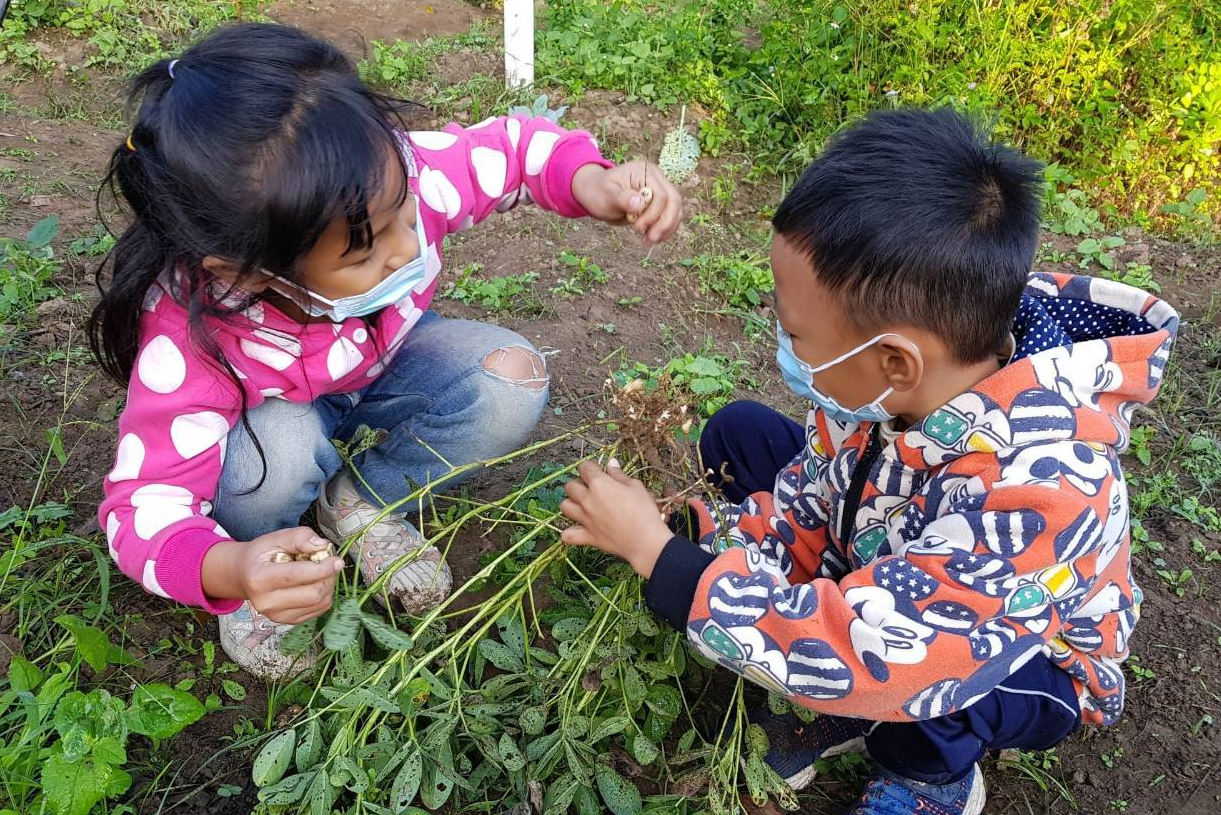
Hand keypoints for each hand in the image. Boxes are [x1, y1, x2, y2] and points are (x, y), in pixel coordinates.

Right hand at [201, 527, 343, 623]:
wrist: (245, 576)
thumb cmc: (262, 555)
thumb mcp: (276, 538)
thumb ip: (300, 537)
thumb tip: (322, 546)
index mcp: (260, 578)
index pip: (299, 576)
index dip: (323, 568)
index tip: (336, 559)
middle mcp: (266, 602)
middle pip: (313, 594)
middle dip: (328, 576)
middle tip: (330, 563)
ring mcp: (276, 615)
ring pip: (319, 603)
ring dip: (328, 585)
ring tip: (320, 572)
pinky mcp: (287, 621)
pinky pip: (318, 610)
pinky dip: (324, 595)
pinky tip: (314, 583)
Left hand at [560, 459, 672, 577]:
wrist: (645, 540)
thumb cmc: (644, 511)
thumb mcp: (636, 487)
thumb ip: (619, 475)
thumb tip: (611, 464)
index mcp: (599, 484)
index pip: (585, 467)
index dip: (591, 467)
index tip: (598, 471)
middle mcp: (587, 500)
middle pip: (570, 486)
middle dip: (579, 483)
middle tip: (591, 488)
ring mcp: (585, 519)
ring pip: (565, 506)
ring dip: (572, 503)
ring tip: (583, 505)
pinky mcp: (587, 536)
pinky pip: (567, 535)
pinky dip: (570, 532)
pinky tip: (579, 528)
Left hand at [570, 162, 682, 244]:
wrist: (594, 193)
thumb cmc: (598, 192)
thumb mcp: (605, 195)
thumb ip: (622, 199)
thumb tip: (640, 203)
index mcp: (645, 171)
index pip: (661, 195)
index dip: (653, 215)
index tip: (637, 228)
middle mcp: (657, 178)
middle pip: (674, 201)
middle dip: (665, 223)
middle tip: (650, 239)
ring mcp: (660, 189)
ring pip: (676, 210)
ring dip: (666, 229)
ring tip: (649, 241)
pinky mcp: (660, 202)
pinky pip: (671, 216)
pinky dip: (665, 229)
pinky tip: (652, 238)